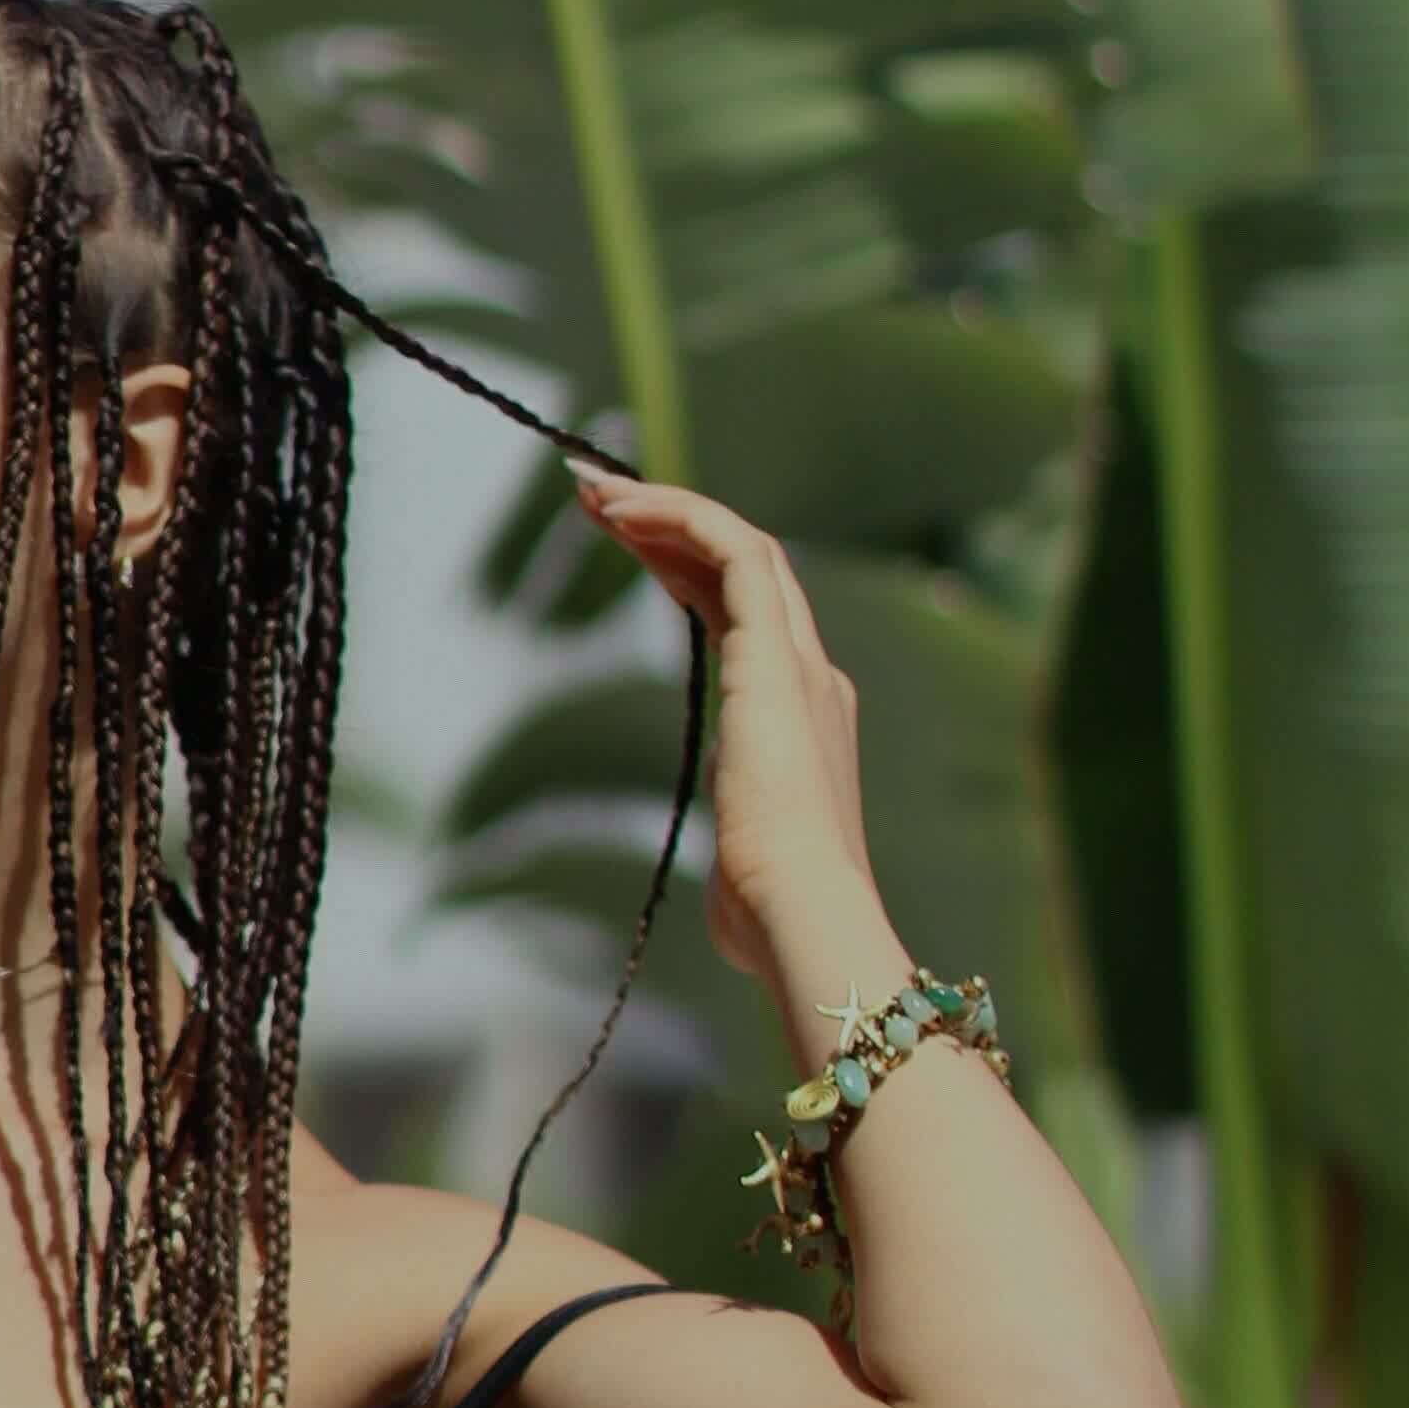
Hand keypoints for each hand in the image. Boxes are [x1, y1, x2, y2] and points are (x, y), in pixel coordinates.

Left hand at [569, 463, 897, 1011]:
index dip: (685, 567)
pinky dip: (682, 518)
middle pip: (744, 566)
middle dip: (670, 523)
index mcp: (802, 718)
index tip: (626, 541)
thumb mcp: (746, 869)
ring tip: (597, 493)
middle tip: (599, 500)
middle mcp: (811, 676)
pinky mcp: (776, 658)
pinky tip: (625, 512)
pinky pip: (734, 552)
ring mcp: (800, 663)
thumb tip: (734, 893)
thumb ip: (741, 857)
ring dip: (666, 510)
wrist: (802, 914)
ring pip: (741, 546)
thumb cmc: (769, 912)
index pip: (745, 613)